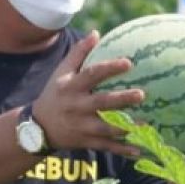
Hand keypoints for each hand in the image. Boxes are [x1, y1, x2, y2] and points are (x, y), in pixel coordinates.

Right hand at [31, 30, 145, 158]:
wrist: (39, 127)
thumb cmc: (55, 94)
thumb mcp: (61, 73)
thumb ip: (78, 53)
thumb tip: (96, 33)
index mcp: (71, 87)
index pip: (91, 75)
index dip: (109, 69)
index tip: (128, 63)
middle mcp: (76, 107)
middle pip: (101, 103)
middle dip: (121, 100)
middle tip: (142, 94)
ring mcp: (81, 127)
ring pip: (105, 128)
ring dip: (126, 128)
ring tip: (145, 124)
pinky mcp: (86, 142)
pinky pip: (106, 147)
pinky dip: (122, 150)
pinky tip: (139, 150)